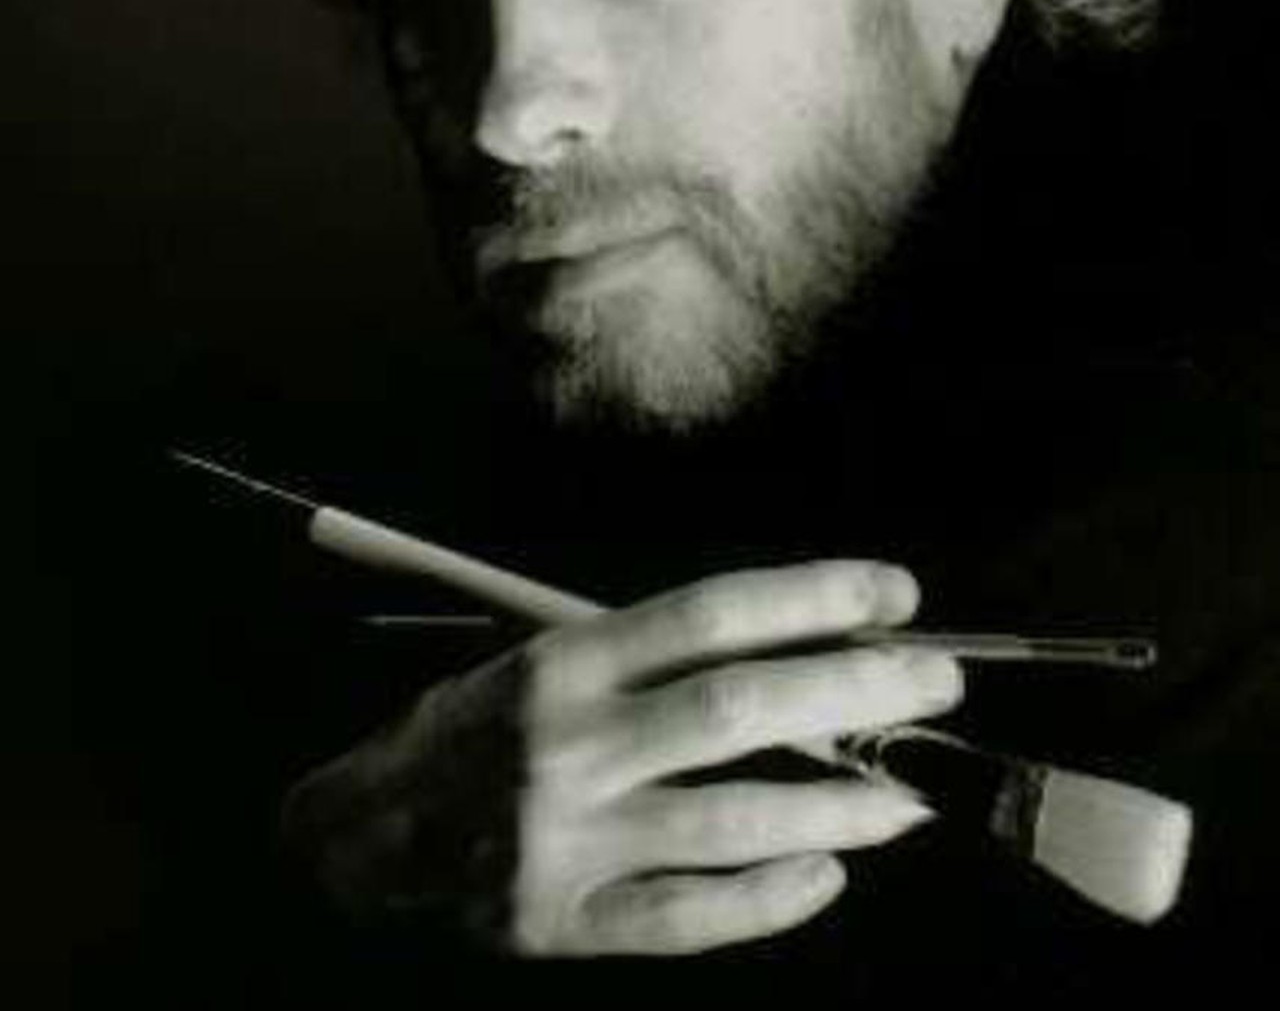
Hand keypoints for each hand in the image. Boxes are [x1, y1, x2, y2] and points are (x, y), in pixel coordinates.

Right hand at [281, 560, 962, 955]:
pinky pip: (689, 919)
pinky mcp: (565, 924)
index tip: (896, 591)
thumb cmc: (466, 729)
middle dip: (854, 688)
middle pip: (738, 708)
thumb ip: (641, 660)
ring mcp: (569, 842)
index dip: (812, 597)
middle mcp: (569, 744)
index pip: (710, 613)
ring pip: (733, 821)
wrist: (359, 837)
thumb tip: (782, 652)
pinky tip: (830, 876)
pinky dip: (770, 901)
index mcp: (562, 662)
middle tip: (940, 679)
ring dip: (839, 806)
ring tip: (913, 794)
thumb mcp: (532, 660)